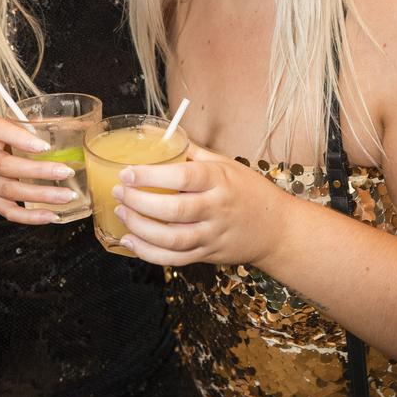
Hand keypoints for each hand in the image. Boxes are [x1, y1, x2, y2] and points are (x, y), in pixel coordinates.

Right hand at [0, 117, 75, 223]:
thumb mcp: (13, 127)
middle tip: (66, 172)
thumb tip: (82, 125)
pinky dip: (31, 216)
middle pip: (4, 165)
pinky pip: (9, 211)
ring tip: (67, 196)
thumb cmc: (3, 140)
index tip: (45, 146)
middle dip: (38, 171)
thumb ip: (38, 126)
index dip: (19, 138)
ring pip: (9, 190)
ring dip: (41, 195)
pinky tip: (51, 215)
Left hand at [112, 143, 294, 265]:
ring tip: (121, 213)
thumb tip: (157, 136)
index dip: (152, 176)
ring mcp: (212, 235)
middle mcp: (216, 209)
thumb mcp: (225, 164)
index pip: (184, 177)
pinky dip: (148, 253)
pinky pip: (174, 259)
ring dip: (140, 228)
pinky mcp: (208, 255)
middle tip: (119, 192)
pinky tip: (130, 241)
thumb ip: (191, 153)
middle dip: (139, 202)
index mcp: (220, 180)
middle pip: (173, 210)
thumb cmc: (248, 191)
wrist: (276, 229)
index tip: (127, 172)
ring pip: (171, 239)